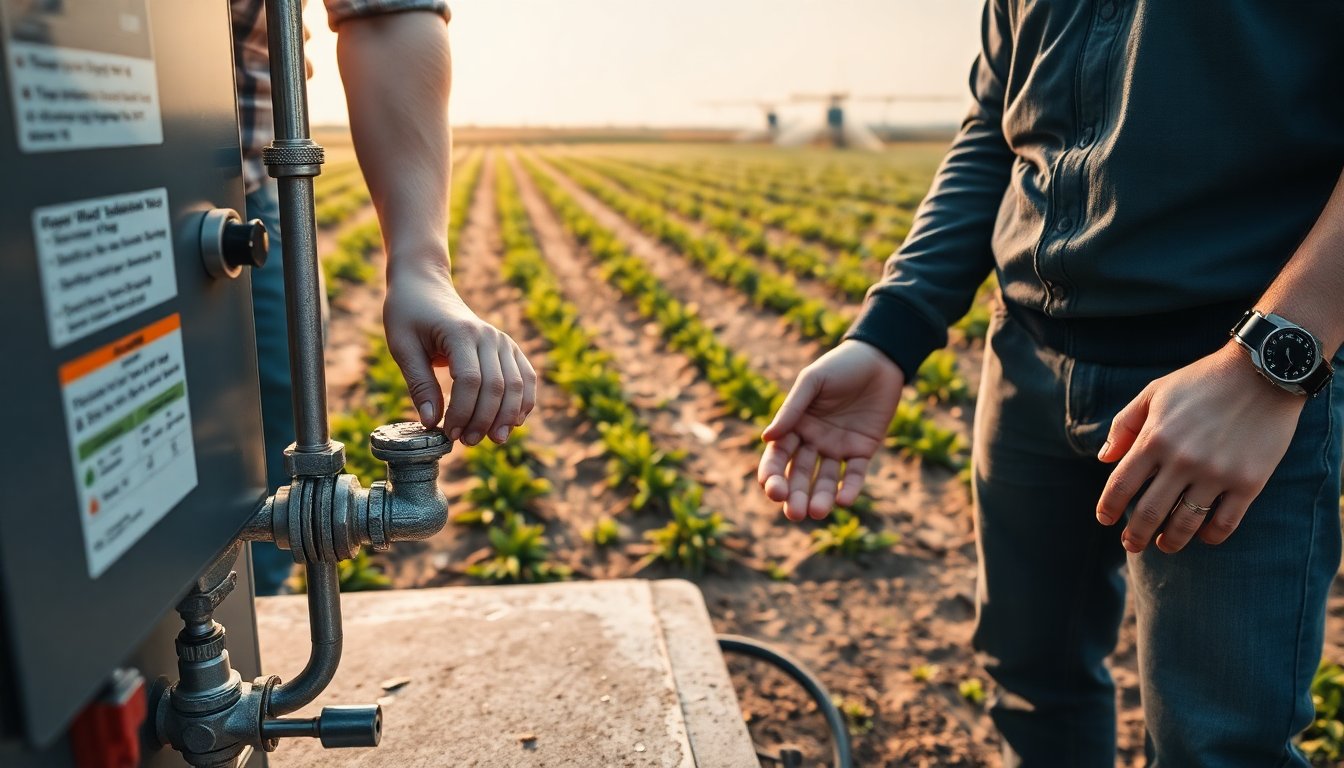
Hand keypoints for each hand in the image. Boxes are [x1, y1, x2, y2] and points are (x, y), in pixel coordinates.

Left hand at [382, 260, 535, 444]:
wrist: (426, 287)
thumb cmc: (409, 315)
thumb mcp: (403, 347)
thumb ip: (419, 385)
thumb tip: (432, 423)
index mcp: (460, 333)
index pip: (470, 380)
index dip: (462, 412)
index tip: (449, 433)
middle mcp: (489, 336)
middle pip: (497, 387)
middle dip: (484, 420)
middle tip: (467, 442)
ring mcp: (503, 340)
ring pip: (516, 385)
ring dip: (507, 417)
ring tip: (493, 439)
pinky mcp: (509, 347)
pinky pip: (526, 377)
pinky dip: (525, 402)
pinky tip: (514, 422)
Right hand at [758, 340, 905, 520]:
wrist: (879, 358)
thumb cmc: (840, 365)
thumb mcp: (812, 381)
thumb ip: (792, 409)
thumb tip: (766, 438)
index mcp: (794, 425)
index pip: (778, 456)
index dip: (772, 474)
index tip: (771, 489)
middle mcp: (813, 440)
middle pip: (799, 474)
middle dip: (794, 494)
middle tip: (794, 512)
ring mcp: (837, 447)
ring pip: (826, 480)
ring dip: (820, 497)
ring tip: (816, 513)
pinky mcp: (862, 450)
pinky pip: (855, 474)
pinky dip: (850, 489)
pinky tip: (843, 501)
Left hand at [1095, 343, 1305, 552]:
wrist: (1263, 373)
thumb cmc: (1202, 381)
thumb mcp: (1154, 393)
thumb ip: (1125, 426)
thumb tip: (1104, 459)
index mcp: (1154, 438)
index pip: (1121, 485)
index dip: (1108, 508)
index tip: (1105, 520)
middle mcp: (1182, 460)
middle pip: (1149, 512)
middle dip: (1135, 535)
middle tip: (1131, 545)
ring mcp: (1216, 473)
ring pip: (1185, 523)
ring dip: (1171, 541)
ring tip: (1165, 545)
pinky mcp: (1249, 481)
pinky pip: (1225, 522)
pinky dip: (1211, 535)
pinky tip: (1203, 536)